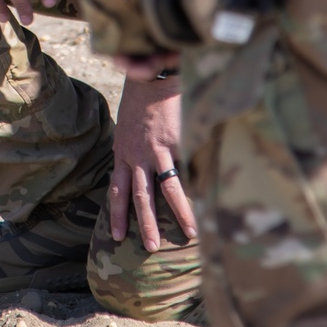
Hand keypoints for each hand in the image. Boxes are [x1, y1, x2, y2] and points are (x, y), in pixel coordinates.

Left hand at [109, 70, 195, 252]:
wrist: (153, 77)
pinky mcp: (177, 142)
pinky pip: (188, 168)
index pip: (117, 189)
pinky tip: (209, 203)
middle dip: (145, 224)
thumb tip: (141, 169)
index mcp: (123, 152)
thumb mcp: (127, 127)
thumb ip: (132, 148)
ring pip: (167, 189)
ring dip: (179, 213)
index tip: (116, 235)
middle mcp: (137, 156)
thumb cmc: (141, 100)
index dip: (117, 213)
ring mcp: (157, 151)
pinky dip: (198, 186)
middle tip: (149, 248)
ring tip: (190, 233)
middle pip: (140, 197)